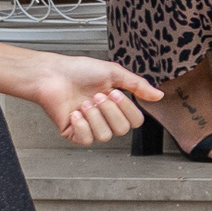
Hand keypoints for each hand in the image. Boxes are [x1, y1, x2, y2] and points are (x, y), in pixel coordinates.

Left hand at [15, 55, 160, 146]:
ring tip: (84, 103)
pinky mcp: (74, 133)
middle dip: (110, 112)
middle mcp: (105, 117)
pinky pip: (86, 139)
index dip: (127, 109)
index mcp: (116, 105)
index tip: (115, 93)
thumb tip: (158, 95)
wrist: (52, 75)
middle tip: (97, 96)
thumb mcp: (113, 73)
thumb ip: (137, 86)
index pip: (135, 121)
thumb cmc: (79, 71)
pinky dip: (81, 125)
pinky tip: (75, 113)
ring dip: (95, 117)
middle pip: (122, 130)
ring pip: (105, 136)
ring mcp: (90, 127)